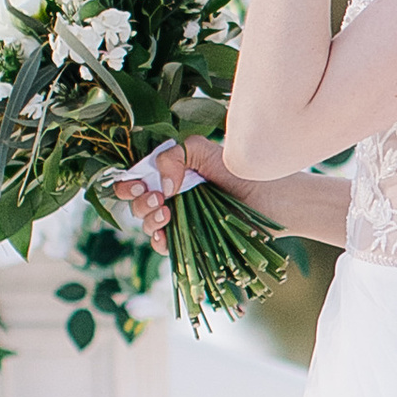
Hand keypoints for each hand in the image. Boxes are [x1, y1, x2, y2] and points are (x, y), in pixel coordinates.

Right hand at [109, 135, 232, 255]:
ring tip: (167, 212)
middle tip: (157, 197)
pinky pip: (164, 245)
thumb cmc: (238, 170)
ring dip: (149, 220)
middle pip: (137, 203)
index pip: (136, 180)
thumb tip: (162, 186)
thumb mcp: (203, 150)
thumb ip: (174, 156)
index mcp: (170, 174)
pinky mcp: (191, 239)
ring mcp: (181, 219)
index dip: (128, 184)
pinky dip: (158, 241)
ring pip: (147, 225)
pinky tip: (165, 234)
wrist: (268, 197)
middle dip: (139, 202)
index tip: (140, 185)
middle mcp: (172, 197)